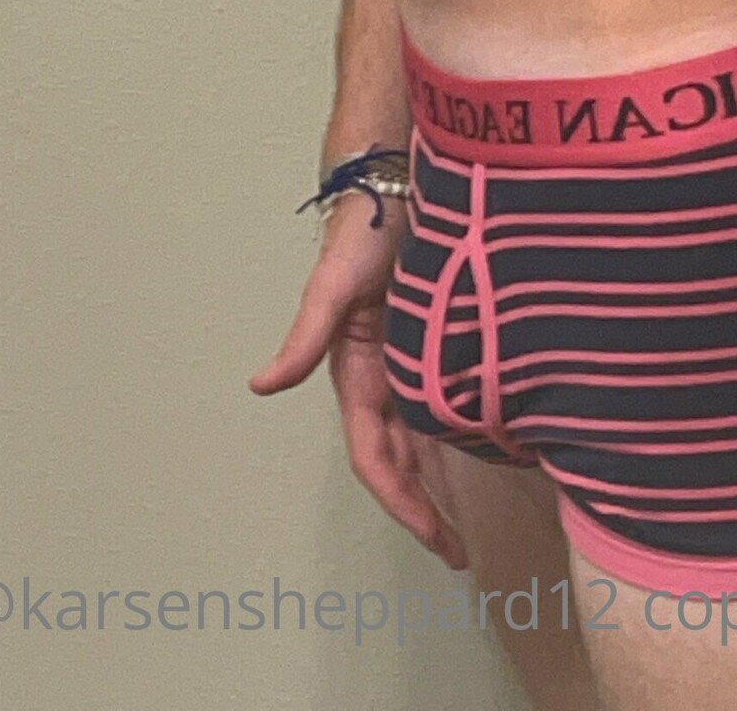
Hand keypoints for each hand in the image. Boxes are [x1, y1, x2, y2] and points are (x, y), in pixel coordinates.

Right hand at [248, 192, 467, 569]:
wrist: (392, 184)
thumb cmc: (362, 231)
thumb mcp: (335, 285)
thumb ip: (305, 336)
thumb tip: (261, 386)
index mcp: (354, 371)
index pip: (374, 456)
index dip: (401, 501)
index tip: (434, 537)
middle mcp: (378, 375)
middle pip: (397, 461)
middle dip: (421, 509)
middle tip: (454, 552)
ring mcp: (402, 362)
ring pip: (416, 441)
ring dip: (433, 484)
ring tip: (460, 526)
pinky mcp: (428, 343)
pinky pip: (436, 407)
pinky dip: (449, 441)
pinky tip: (475, 455)